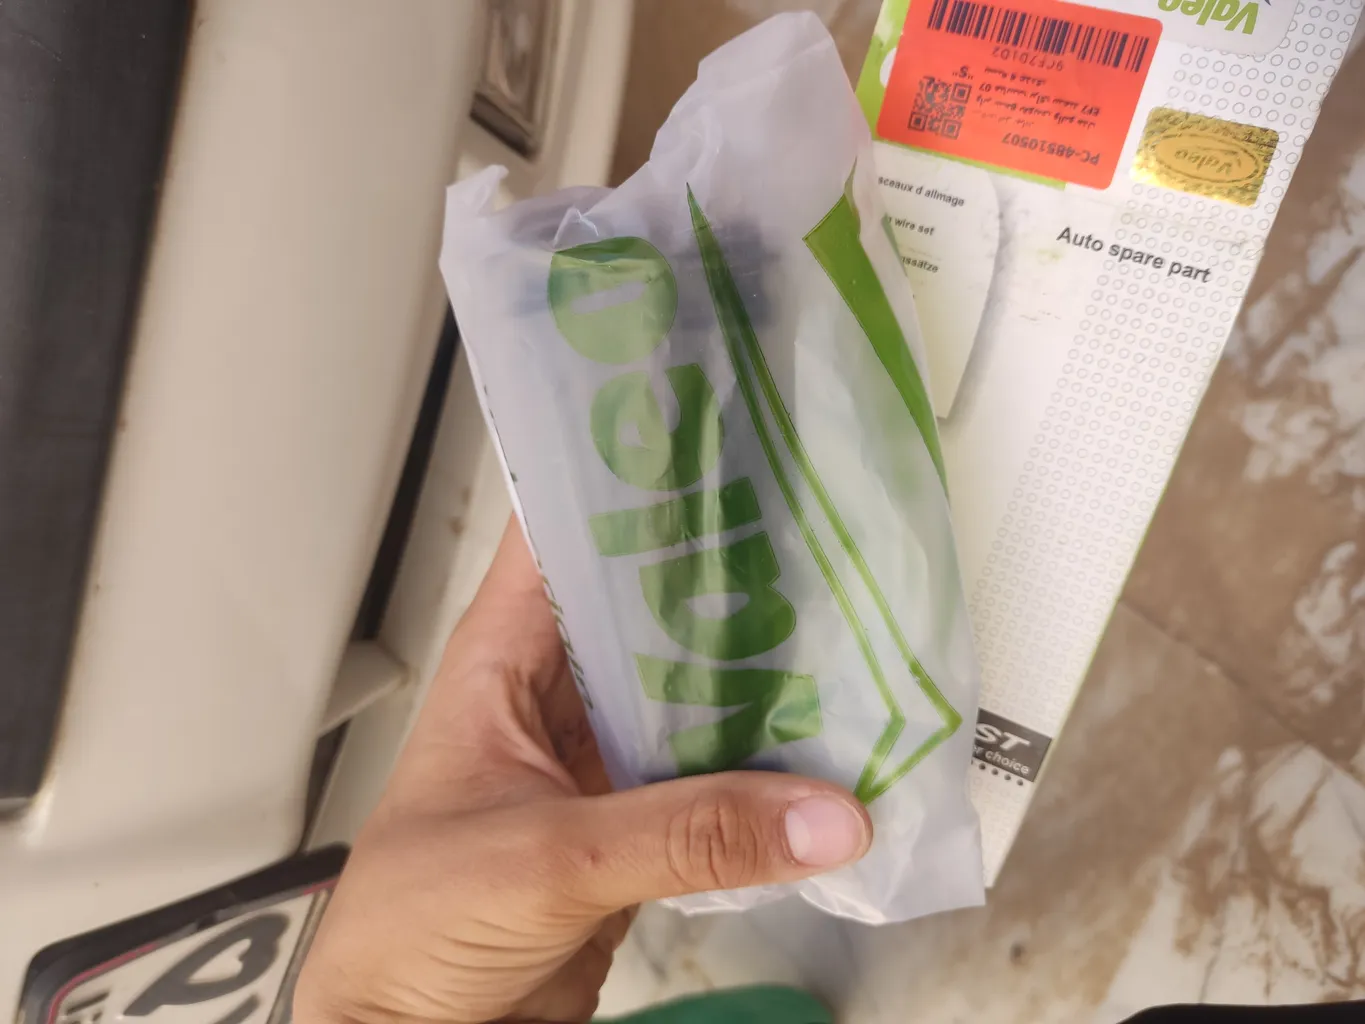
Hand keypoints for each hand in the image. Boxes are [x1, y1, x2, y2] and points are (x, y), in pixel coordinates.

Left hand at [294, 520, 871, 1023]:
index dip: (632, 474)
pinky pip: (714, 769)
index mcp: (503, 654)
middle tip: (816, 530)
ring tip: (844, 629)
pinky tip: (824, 745)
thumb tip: (824, 812)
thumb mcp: (547, 858)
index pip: (566, 528)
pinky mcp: (639, 819)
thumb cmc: (411, 929)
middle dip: (726, 570)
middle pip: (651, 601)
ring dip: (757, 669)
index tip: (715, 432)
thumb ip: (688, 833)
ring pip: (692, 684)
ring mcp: (602, 753)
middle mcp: (556, 688)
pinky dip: (765, 762)